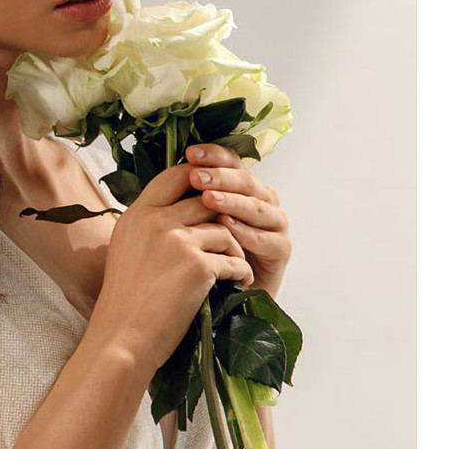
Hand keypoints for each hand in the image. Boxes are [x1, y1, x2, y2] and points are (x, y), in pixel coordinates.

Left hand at [184, 143, 291, 299]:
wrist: (225, 295)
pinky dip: (247, 233)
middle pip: (245, 181)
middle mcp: (262, 201)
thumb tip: (166, 171)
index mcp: (242, 188)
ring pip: (257, 207)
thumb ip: (188, 196)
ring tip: (208, 199)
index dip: (213, 155)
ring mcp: (275, 224)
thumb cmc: (206, 255)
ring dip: (232, 202)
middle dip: (219, 177)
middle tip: (195, 176)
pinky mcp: (281, 250)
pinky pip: (266, 239)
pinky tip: (228, 228)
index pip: (231, 163)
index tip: (190, 153)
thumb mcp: (194, 221)